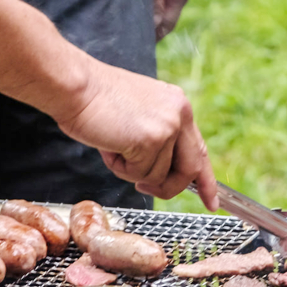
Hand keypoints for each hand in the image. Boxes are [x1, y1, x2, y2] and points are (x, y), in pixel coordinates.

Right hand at [55, 59, 217, 210]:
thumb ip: (157, 137)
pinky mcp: (151, 140)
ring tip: (112, 145)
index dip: (206, 179)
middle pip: (190, 169)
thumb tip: (162, 171)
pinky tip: (108, 145)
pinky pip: (139, 175)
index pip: (199, 149)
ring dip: (130, 171)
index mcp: (178, 105)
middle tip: (145, 189)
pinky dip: (119, 168)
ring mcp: (168, 127)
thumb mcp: (139, 115)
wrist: (74, 85)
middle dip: (170, 188)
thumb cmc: (94, 101)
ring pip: (158, 176)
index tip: (212, 201)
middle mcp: (180, 114)